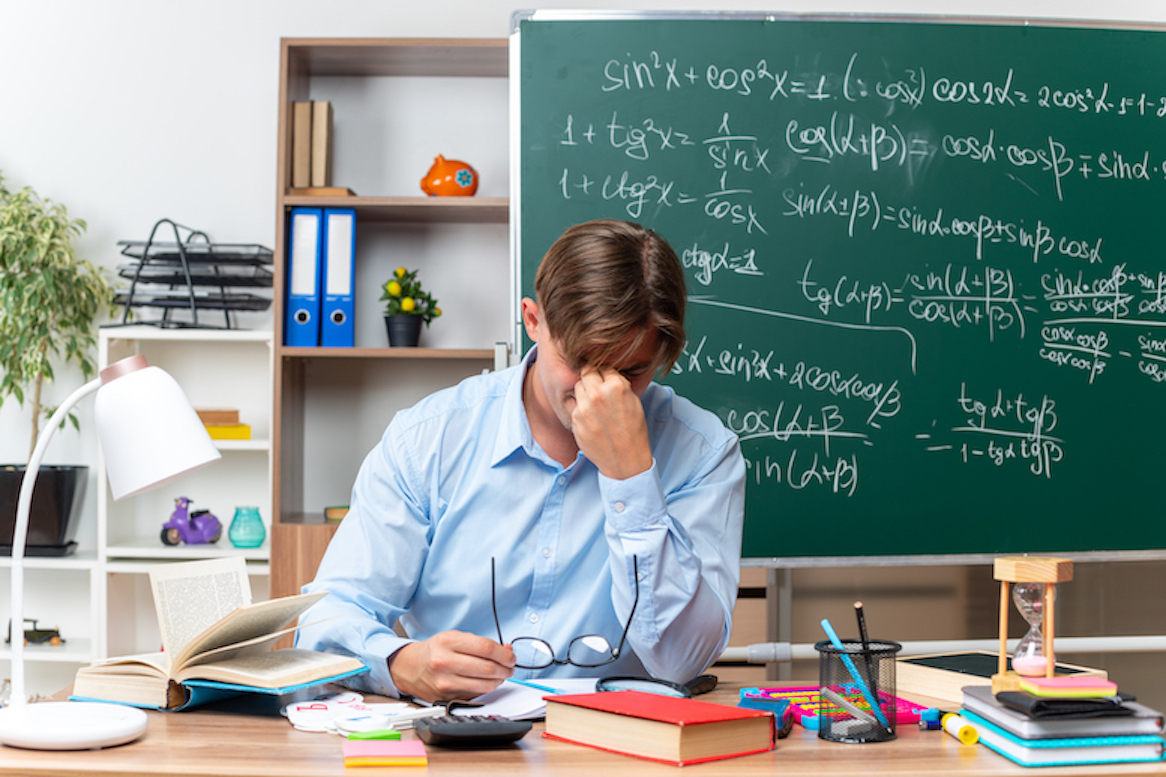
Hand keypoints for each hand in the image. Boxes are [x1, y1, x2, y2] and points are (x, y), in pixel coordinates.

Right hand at [389, 630, 515, 701]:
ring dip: (499, 681)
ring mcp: (445, 682)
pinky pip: (475, 695)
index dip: (504, 654)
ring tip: (502, 675)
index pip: (486, 648)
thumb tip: (507, 650)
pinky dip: (486, 689)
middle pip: (487, 668)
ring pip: (484, 685)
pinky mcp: (446, 697)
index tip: (511, 656)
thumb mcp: (455, 638)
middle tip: (510, 667)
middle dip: (505, 669)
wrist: (409, 667)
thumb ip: (481, 643)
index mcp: (448, 642)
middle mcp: (444, 662)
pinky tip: (487, 682)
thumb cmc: (435, 650)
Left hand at [571, 366, 652, 479]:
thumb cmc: (633, 432)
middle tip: (597, 386)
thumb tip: (607, 374)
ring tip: (595, 404)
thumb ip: (619, 385)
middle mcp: (598, 394)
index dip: (606, 373)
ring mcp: (584, 408)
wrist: (625, 460)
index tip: (606, 378)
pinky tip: (591, 417)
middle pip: (586, 372)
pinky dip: (580, 407)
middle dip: (591, 377)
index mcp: (616, 386)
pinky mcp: (575, 420)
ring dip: (585, 391)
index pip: (604, 367)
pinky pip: (574, 405)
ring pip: (578, 387)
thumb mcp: (633, 401)